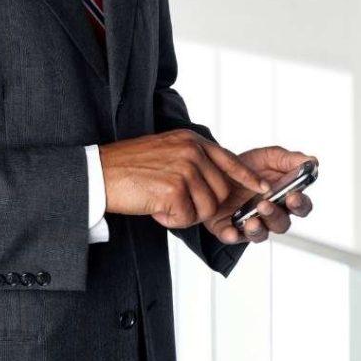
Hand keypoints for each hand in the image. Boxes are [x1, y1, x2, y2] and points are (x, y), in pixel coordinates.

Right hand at [99, 129, 269, 225]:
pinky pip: (188, 217)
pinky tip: (154, 208)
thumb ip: (191, 159)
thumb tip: (215, 179)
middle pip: (221, 191)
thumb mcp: (163, 151)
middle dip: (203, 205)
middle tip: (174, 203)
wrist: (98, 174)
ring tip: (160, 203)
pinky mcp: (174, 189)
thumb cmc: (126, 167)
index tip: (262, 188)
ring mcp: (183, 169)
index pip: (229, 160)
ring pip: (207, 207)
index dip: (246, 178)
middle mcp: (190, 151)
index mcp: (189, 140)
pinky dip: (171, 220)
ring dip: (186, 214)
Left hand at [202, 146, 316, 245]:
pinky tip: (231, 232)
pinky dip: (232, 236)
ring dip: (258, 229)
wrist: (214, 168)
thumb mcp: (267, 157)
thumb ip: (288, 159)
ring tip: (252, 221)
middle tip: (266, 205)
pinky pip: (232, 236)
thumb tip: (312, 161)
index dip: (299, 204)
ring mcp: (250, 223)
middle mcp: (270, 215)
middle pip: (281, 223)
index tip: (293, 197)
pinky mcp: (228, 228)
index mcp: (284, 198)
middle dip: (275, 215)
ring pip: (260, 233)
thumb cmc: (247, 167)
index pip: (300, 206)